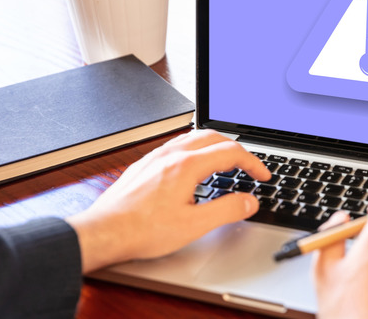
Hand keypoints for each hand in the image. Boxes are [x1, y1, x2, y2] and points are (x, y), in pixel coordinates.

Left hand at [66, 129, 270, 272]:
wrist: (105, 232)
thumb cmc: (142, 230)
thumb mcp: (194, 225)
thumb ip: (226, 210)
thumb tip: (249, 201)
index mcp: (186, 166)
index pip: (230, 152)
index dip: (253, 163)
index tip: (262, 175)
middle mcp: (170, 155)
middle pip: (213, 136)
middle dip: (237, 149)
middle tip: (249, 166)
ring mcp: (155, 157)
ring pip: (193, 137)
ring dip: (216, 145)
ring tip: (226, 162)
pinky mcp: (145, 165)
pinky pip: (176, 145)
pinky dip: (196, 150)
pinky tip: (194, 167)